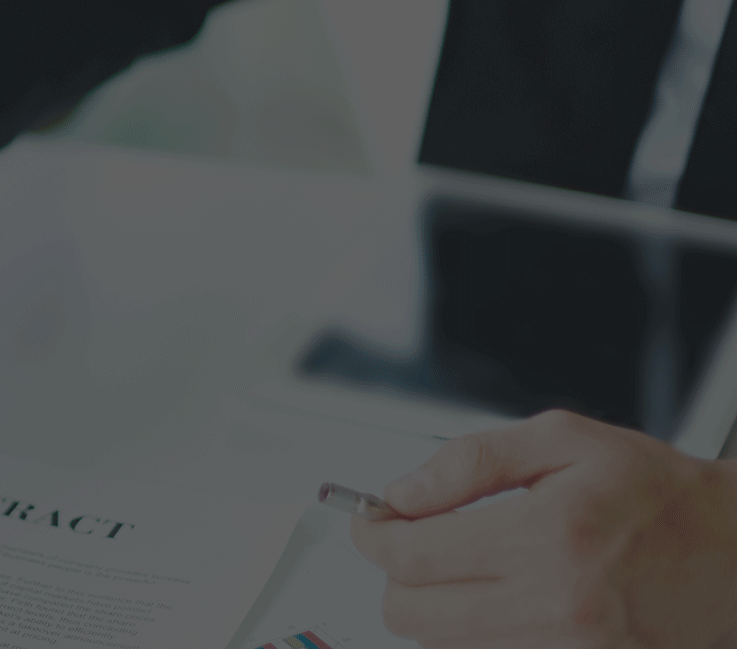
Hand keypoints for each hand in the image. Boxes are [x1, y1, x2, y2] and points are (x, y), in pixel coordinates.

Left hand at [351, 409, 736, 647]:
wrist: (736, 556)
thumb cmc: (661, 496)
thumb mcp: (567, 442)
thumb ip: (472, 460)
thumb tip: (404, 491)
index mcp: (547, 536)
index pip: (412, 556)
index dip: (373, 535)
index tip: (371, 520)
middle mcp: (554, 604)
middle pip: (412, 612)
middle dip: (395, 573)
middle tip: (411, 542)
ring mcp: (566, 648)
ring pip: (440, 644)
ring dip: (432, 605)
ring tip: (464, 567)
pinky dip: (471, 633)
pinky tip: (495, 598)